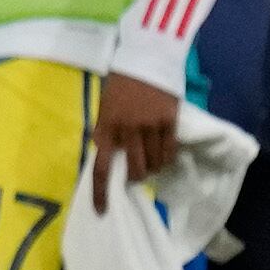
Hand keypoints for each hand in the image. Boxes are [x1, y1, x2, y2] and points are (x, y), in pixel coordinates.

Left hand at [87, 70, 178, 213]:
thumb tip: (109, 157)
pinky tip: (163, 159)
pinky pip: (169, 151)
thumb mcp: (104, 108)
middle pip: (133, 170)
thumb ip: (106, 132)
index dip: (101, 192)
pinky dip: (165, 160)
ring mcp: (149, 126)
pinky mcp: (169, 121)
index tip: (102, 211)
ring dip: (151, 169)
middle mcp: (127, 130)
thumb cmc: (120, 84)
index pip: (101, 167)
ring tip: (149, 163)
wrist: (146, 58)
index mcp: (105, 127)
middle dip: (134, 177)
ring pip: (153, 164)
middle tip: (135, 174)